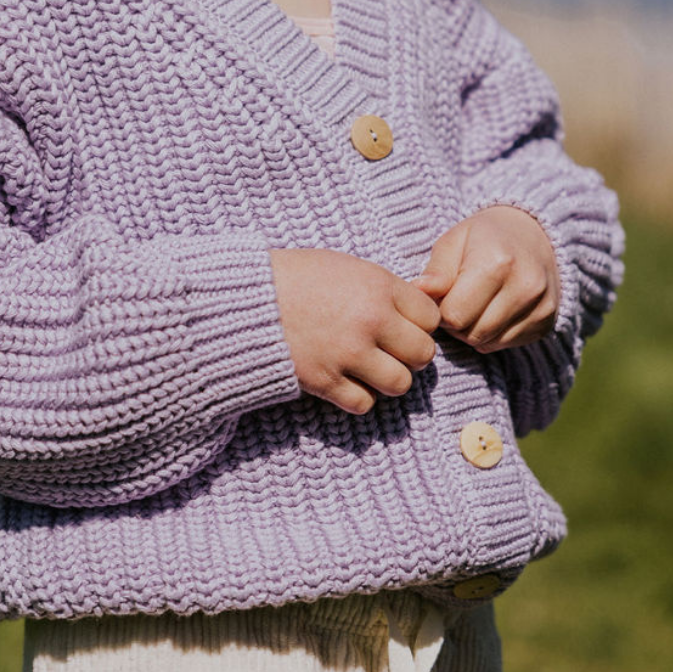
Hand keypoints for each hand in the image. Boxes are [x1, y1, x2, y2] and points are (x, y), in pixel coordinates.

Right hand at [269, 247, 440, 415]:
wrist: (242, 299)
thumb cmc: (294, 277)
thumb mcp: (345, 267)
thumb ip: (384, 288)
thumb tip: (422, 306)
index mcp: (378, 286)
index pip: (431, 317)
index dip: (418, 324)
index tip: (401, 325)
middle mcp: (370, 320)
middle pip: (422, 354)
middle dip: (409, 355)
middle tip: (389, 351)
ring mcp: (348, 353)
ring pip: (400, 384)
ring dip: (387, 380)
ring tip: (369, 370)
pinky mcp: (325, 381)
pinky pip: (364, 403)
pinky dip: (357, 397)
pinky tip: (344, 381)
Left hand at [415, 207, 559, 353]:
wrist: (534, 235)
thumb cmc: (484, 237)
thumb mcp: (454, 241)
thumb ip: (436, 271)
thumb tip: (419, 291)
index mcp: (498, 263)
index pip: (454, 315)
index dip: (441, 309)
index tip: (445, 294)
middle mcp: (526, 287)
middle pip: (472, 334)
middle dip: (457, 323)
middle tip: (458, 299)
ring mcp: (541, 307)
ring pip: (488, 343)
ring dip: (473, 331)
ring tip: (475, 304)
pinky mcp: (547, 323)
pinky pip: (506, 345)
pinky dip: (493, 334)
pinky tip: (494, 310)